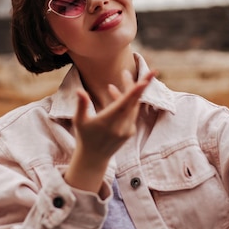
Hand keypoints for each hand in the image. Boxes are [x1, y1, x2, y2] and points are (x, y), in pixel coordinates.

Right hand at [65, 70, 155, 191]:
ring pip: (134, 105)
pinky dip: (127, 101)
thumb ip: (81, 105)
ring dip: (131, 90)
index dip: (135, 91)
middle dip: (138, 84)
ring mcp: (128, 129)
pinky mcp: (130, 131)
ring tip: (124, 75)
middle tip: (149, 70)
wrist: (94, 158)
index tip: (145, 81)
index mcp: (108, 122)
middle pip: (133, 101)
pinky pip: (131, 112)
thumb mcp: (80, 121)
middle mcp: (121, 126)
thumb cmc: (84, 137)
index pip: (125, 104)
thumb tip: (79, 91)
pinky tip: (114, 91)